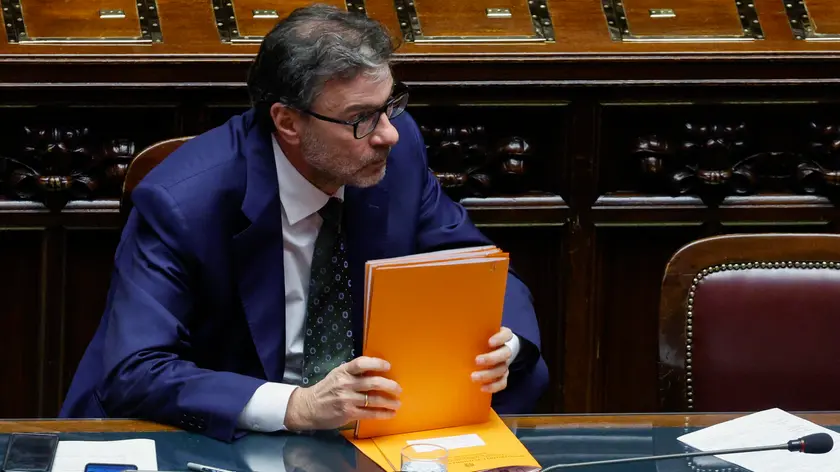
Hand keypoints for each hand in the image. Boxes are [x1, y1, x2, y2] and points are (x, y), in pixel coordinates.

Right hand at [284, 356, 401, 430]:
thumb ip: (353, 373)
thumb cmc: (326, 389)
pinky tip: (390, 414)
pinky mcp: (348, 413)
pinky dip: (382, 414)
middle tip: (398, 389)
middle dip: (390, 386)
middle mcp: (346, 383)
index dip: (376, 363)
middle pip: (373, 382)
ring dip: (389, 402)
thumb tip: (375, 372)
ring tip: (397, 403)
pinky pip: (370, 413)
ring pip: (374, 400)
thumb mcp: (336, 375)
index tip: (388, 367)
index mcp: (343, 371)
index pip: (361, 363)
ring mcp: (347, 399)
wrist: (309, 407)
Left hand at [472, 327, 513, 393]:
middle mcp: (505, 349)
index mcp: (500, 336)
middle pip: (505, 353)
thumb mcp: (474, 334)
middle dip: (491, 358)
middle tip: (476, 361)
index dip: (500, 338)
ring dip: (489, 374)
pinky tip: (482, 388)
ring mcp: (505, 363)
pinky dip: (493, 386)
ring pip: (502, 369)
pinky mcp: (502, 375)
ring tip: (473, 377)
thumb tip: (449, 334)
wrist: (485, 351)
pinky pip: (502, 382)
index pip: (506, 334)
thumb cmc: (477, 340)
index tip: (489, 342)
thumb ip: (467, 333)